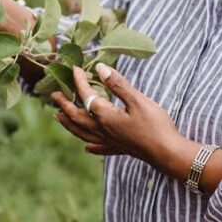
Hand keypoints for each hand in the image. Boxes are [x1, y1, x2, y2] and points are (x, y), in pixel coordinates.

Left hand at [52, 63, 192, 178]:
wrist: (167, 153)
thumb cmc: (155, 125)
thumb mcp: (137, 100)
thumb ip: (118, 85)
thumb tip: (100, 69)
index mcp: (105, 116)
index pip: (86, 96)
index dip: (79, 81)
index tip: (75, 69)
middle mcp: (102, 130)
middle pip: (76, 117)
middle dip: (64, 104)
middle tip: (54, 95)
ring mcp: (109, 141)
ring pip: (82, 133)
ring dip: (68, 124)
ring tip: (59, 117)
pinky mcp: (119, 149)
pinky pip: (99, 148)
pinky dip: (90, 146)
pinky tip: (87, 148)